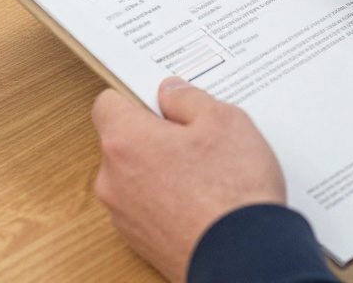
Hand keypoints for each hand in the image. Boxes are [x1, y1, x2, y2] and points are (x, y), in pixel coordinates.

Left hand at [91, 78, 285, 282]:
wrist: (244, 258)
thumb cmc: (233, 191)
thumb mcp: (224, 120)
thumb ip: (188, 99)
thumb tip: (171, 93)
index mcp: (125, 142)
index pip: (108, 103)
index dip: (137, 96)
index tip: (163, 99)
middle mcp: (113, 180)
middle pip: (123, 141)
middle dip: (154, 134)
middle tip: (196, 135)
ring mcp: (124, 216)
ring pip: (136, 175)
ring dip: (162, 168)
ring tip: (206, 170)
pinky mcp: (140, 242)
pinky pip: (147, 205)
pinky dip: (168, 198)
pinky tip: (204, 198)